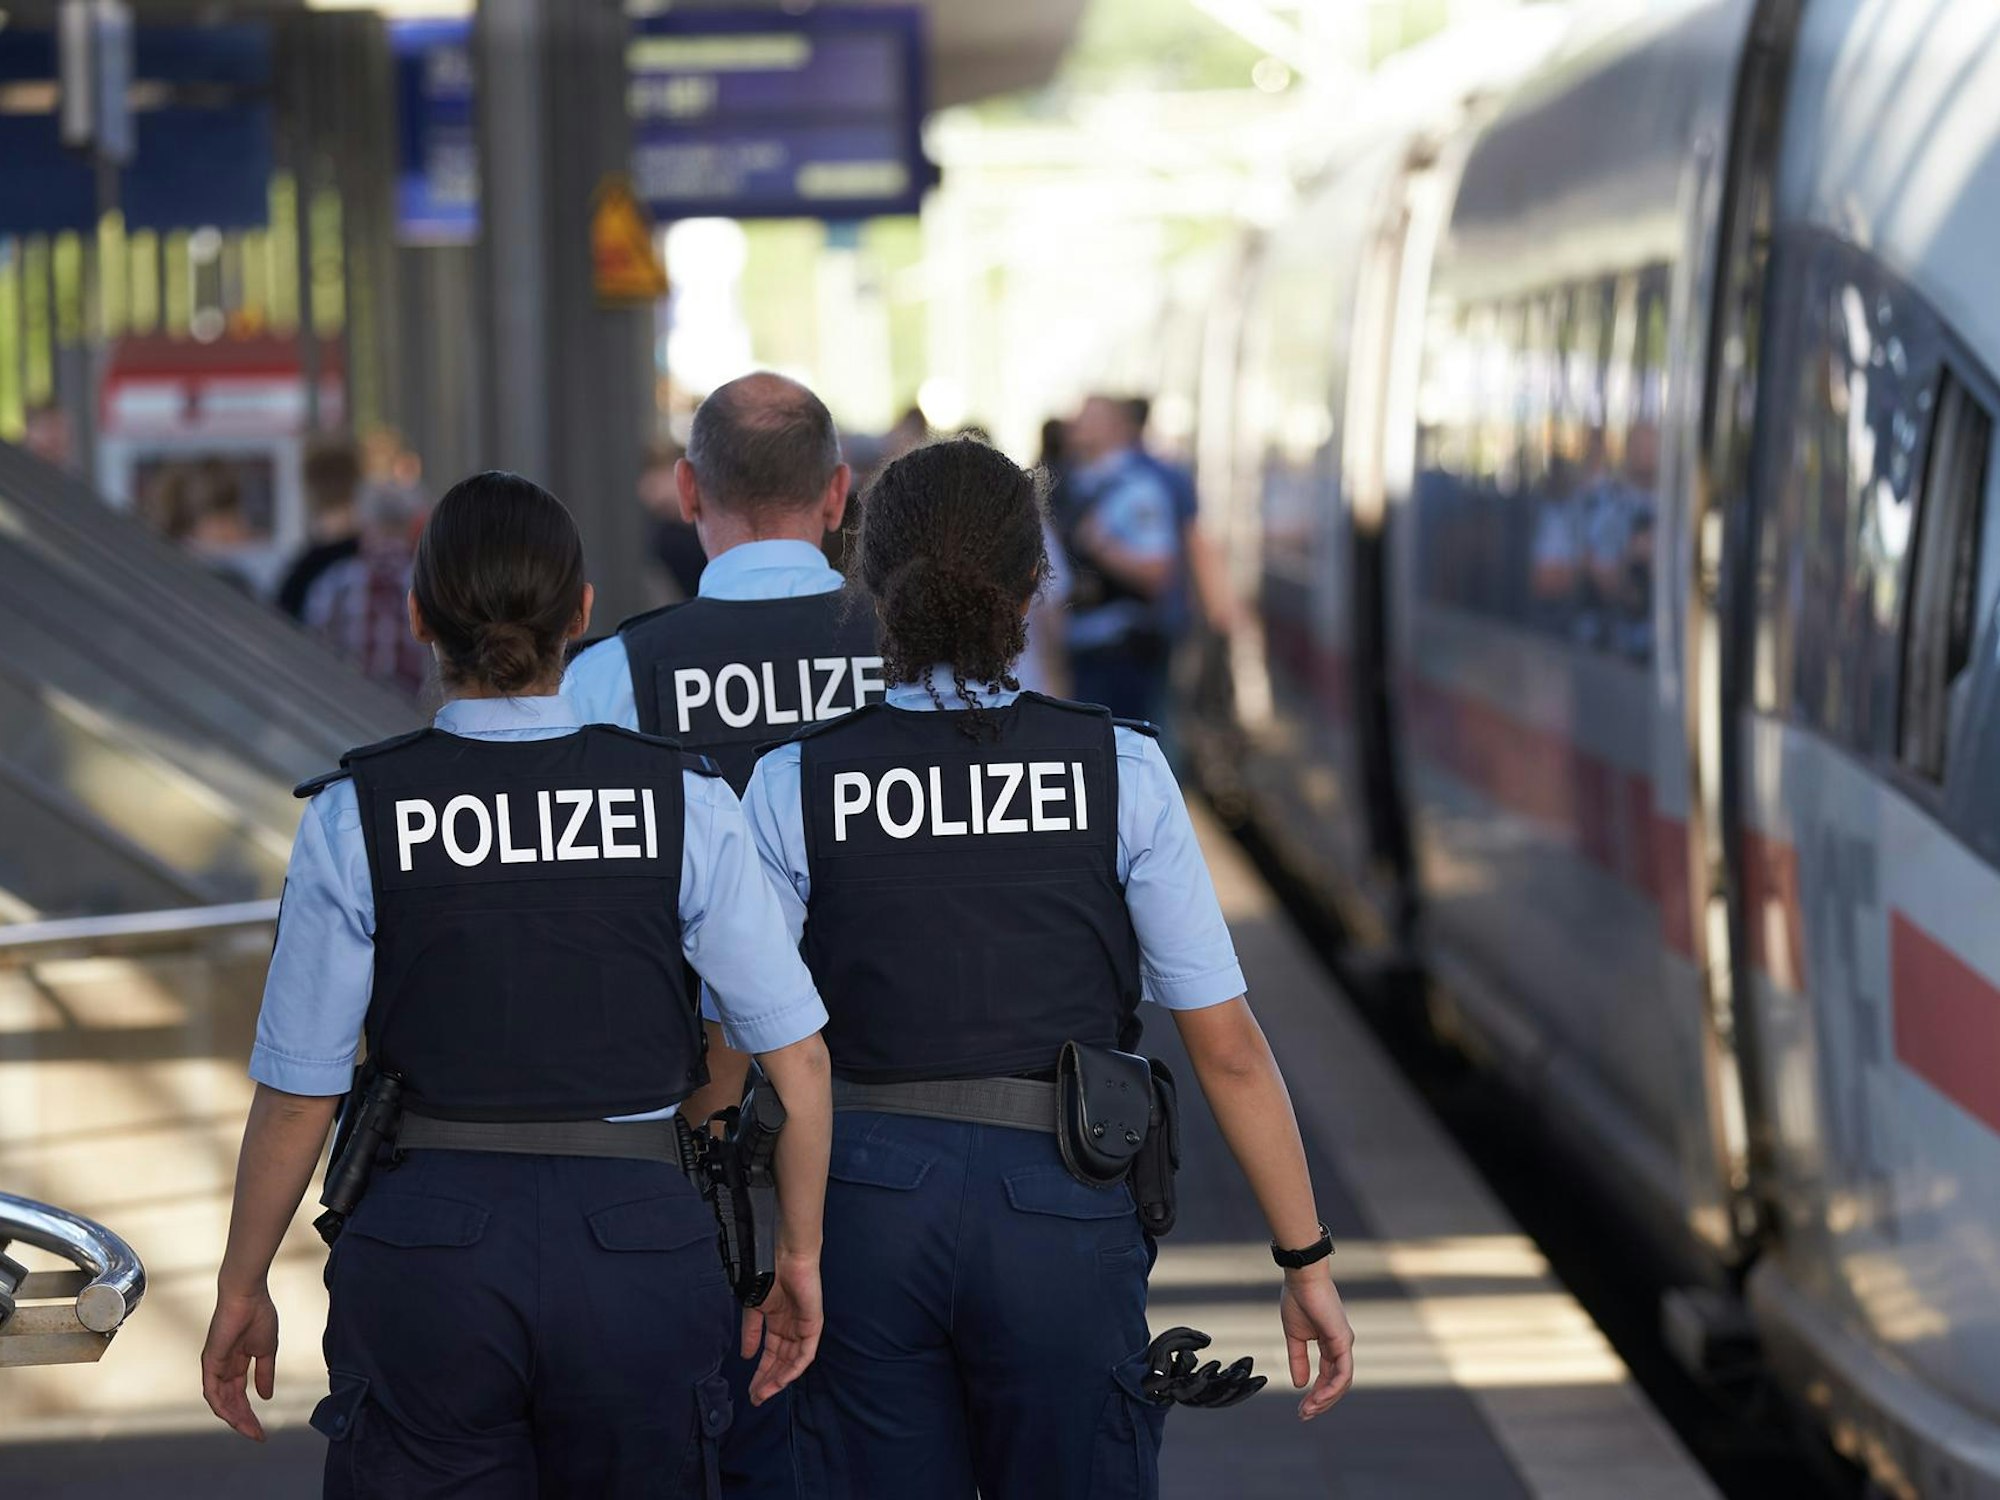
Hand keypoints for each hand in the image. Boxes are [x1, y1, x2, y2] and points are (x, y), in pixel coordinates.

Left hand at [201, 1286, 280, 1439]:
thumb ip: (265, 1373)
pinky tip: (234, 1416)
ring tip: (249, 1430)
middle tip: (258, 1435)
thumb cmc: (258, 1315)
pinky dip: (222, 1406)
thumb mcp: (267, 1350)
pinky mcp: (210, 1362)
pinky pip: (212, 1391)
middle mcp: (223, 1368)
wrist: (248, 1296)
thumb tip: (266, 1395)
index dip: (251, 1413)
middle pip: (231, 1402)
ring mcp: (215, 1366)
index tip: (263, 1429)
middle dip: (244, 1420)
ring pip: (221, 1401)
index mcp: (237, 1364)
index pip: (241, 1395)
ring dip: (234, 1418)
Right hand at [741, 1253, 822, 1404]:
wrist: (785, 1256)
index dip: (761, 1374)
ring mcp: (803, 1328)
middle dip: (767, 1382)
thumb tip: (747, 1356)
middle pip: (781, 1363)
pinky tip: (781, 1379)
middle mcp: (792, 1329)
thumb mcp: (754, 1309)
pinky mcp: (814, 1325)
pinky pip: (805, 1353)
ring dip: (778, 1380)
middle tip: (755, 1398)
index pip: (771, 1356)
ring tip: (764, 1393)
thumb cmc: (770, 1274)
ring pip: (792, 1362)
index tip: (750, 1391)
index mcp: (779, 1324)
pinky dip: (794, 1368)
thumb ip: (751, 1333)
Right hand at [1280, 1267, 1353, 1419]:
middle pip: (1336, 1383)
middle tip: (1304, 1415)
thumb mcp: (1294, 1336)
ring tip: (1308, 1410)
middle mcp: (1341, 1346)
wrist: (1301, 1278)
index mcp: (1330, 1344)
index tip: (1301, 1408)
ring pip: (1341, 1382)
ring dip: (1325, 1399)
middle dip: (1320, 1402)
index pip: (1327, 1376)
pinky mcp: (1343, 1341)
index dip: (1315, 1394)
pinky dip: (1331, 1388)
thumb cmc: (1298, 1300)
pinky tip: (1317, 1398)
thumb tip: (1300, 1385)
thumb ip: (1297, 1360)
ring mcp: (1344, 1344)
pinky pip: (1342, 1372)